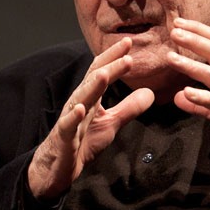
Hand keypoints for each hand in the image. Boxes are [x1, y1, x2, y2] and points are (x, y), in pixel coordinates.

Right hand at [28, 38, 153, 200]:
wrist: (59, 167)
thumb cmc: (82, 142)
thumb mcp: (111, 123)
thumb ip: (129, 108)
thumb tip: (150, 93)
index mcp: (91, 97)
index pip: (102, 71)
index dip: (115, 57)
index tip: (130, 42)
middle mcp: (79, 102)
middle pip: (94, 79)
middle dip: (110, 64)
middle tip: (126, 49)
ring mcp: (70, 118)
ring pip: (81, 98)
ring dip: (93, 85)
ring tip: (106, 73)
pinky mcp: (64, 136)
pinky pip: (68, 125)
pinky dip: (73, 116)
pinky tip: (80, 108)